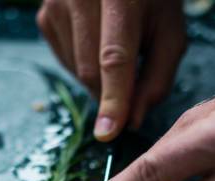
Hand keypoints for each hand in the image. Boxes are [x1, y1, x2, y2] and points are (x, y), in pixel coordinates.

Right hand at [36, 0, 185, 140]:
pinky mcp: (44, 15)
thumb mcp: (169, 34)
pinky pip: (64, 61)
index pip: (114, 57)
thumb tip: (133, 121)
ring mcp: (57, 4)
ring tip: (117, 56)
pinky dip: (82, 67)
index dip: (113, 98)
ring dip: (98, 81)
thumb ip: (157, 79)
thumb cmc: (152, 1)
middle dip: (109, 96)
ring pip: (75, 70)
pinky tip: (96, 46)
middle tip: (130, 97)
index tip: (108, 133)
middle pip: (90, 70)